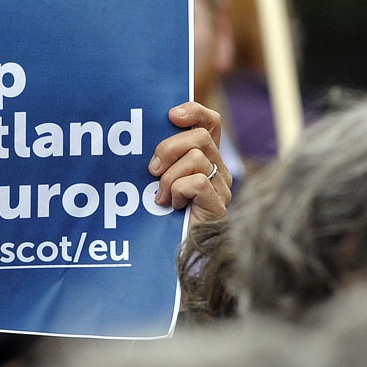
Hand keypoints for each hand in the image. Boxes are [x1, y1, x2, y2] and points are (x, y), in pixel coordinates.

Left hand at [148, 101, 231, 222]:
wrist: (174, 255)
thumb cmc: (161, 216)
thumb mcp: (158, 179)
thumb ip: (161, 159)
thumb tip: (145, 134)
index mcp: (207, 158)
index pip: (210, 122)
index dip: (193, 112)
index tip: (171, 116)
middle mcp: (220, 170)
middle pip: (199, 137)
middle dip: (168, 149)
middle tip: (152, 170)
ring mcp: (221, 188)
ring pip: (196, 159)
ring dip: (169, 177)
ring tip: (161, 196)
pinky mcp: (218, 206)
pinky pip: (196, 183)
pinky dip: (178, 191)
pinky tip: (173, 205)